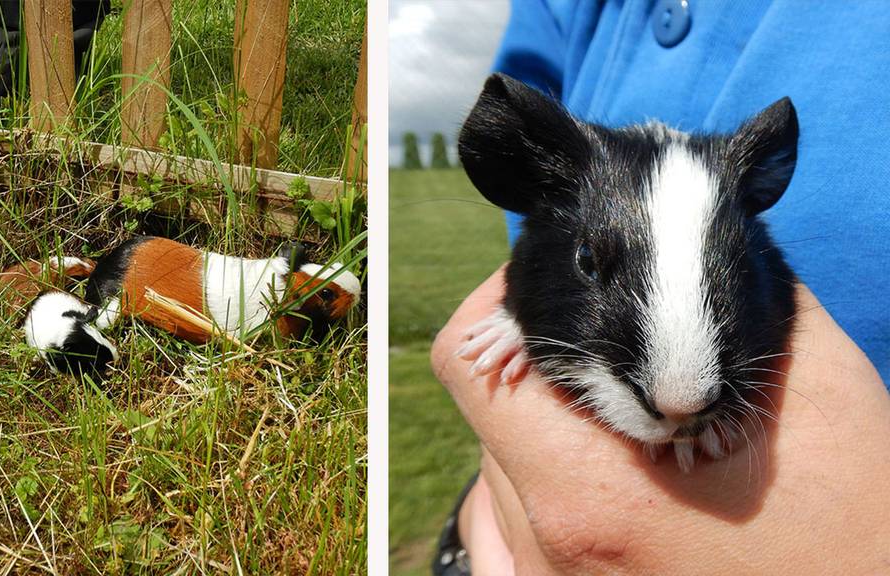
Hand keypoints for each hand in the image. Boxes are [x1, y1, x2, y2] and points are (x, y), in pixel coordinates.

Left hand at [432, 266, 889, 574]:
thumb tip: (686, 246)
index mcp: (590, 487)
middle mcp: (549, 547)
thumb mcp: (816, 394)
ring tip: (628, 444)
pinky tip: (595, 491)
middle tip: (614, 373)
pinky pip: (503, 539)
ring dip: (547, 440)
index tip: (541, 302)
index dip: (500, 313)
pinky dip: (533, 500)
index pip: (471, 365)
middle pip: (492, 417)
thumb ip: (732, 304)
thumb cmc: (855, 528)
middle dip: (544, 380)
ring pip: (500, 476)